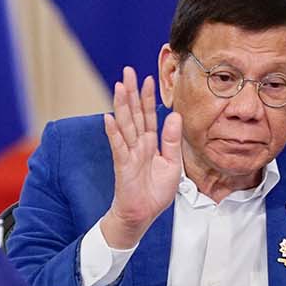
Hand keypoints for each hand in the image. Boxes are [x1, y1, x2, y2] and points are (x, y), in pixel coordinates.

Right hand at [100, 66, 182, 248]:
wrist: (143, 214)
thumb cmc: (155, 191)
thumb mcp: (172, 164)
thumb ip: (172, 141)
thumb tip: (176, 116)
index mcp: (150, 143)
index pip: (149, 115)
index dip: (148, 97)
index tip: (148, 78)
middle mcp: (138, 144)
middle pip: (134, 113)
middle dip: (132, 92)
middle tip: (127, 71)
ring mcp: (129, 153)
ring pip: (125, 125)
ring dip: (121, 105)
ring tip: (119, 86)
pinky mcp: (123, 165)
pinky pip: (118, 146)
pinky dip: (113, 132)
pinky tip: (108, 118)